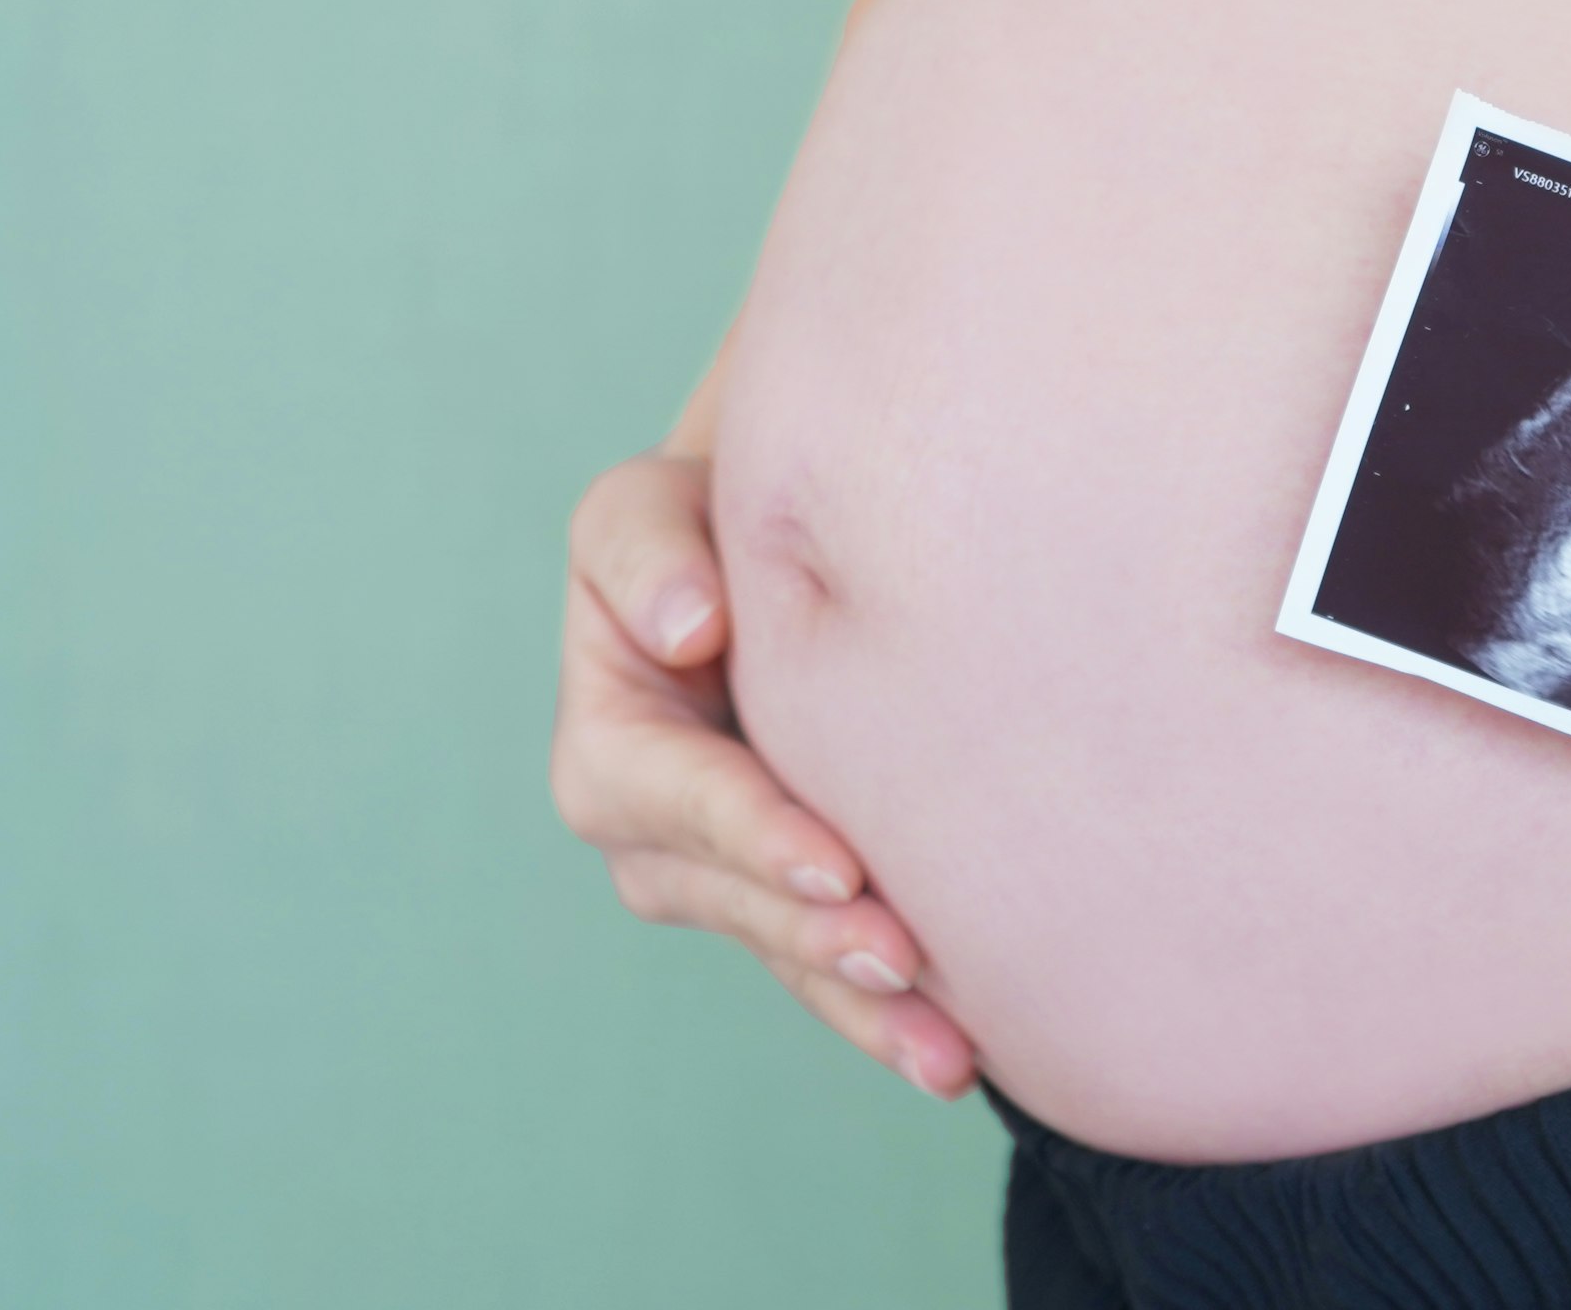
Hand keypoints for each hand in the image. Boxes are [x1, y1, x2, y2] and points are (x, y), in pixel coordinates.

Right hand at [550, 451, 976, 1096]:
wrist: (770, 550)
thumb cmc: (704, 517)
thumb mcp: (647, 509)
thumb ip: (643, 550)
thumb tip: (685, 625)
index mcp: (610, 745)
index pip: (672, 797)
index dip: (748, 831)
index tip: (833, 861)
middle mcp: (657, 835)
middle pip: (736, 900)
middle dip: (816, 935)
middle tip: (905, 958)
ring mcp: (728, 882)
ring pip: (792, 956)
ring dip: (864, 1009)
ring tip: (946, 1052)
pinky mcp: (799, 902)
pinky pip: (836, 971)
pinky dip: (892, 1018)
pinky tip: (960, 1061)